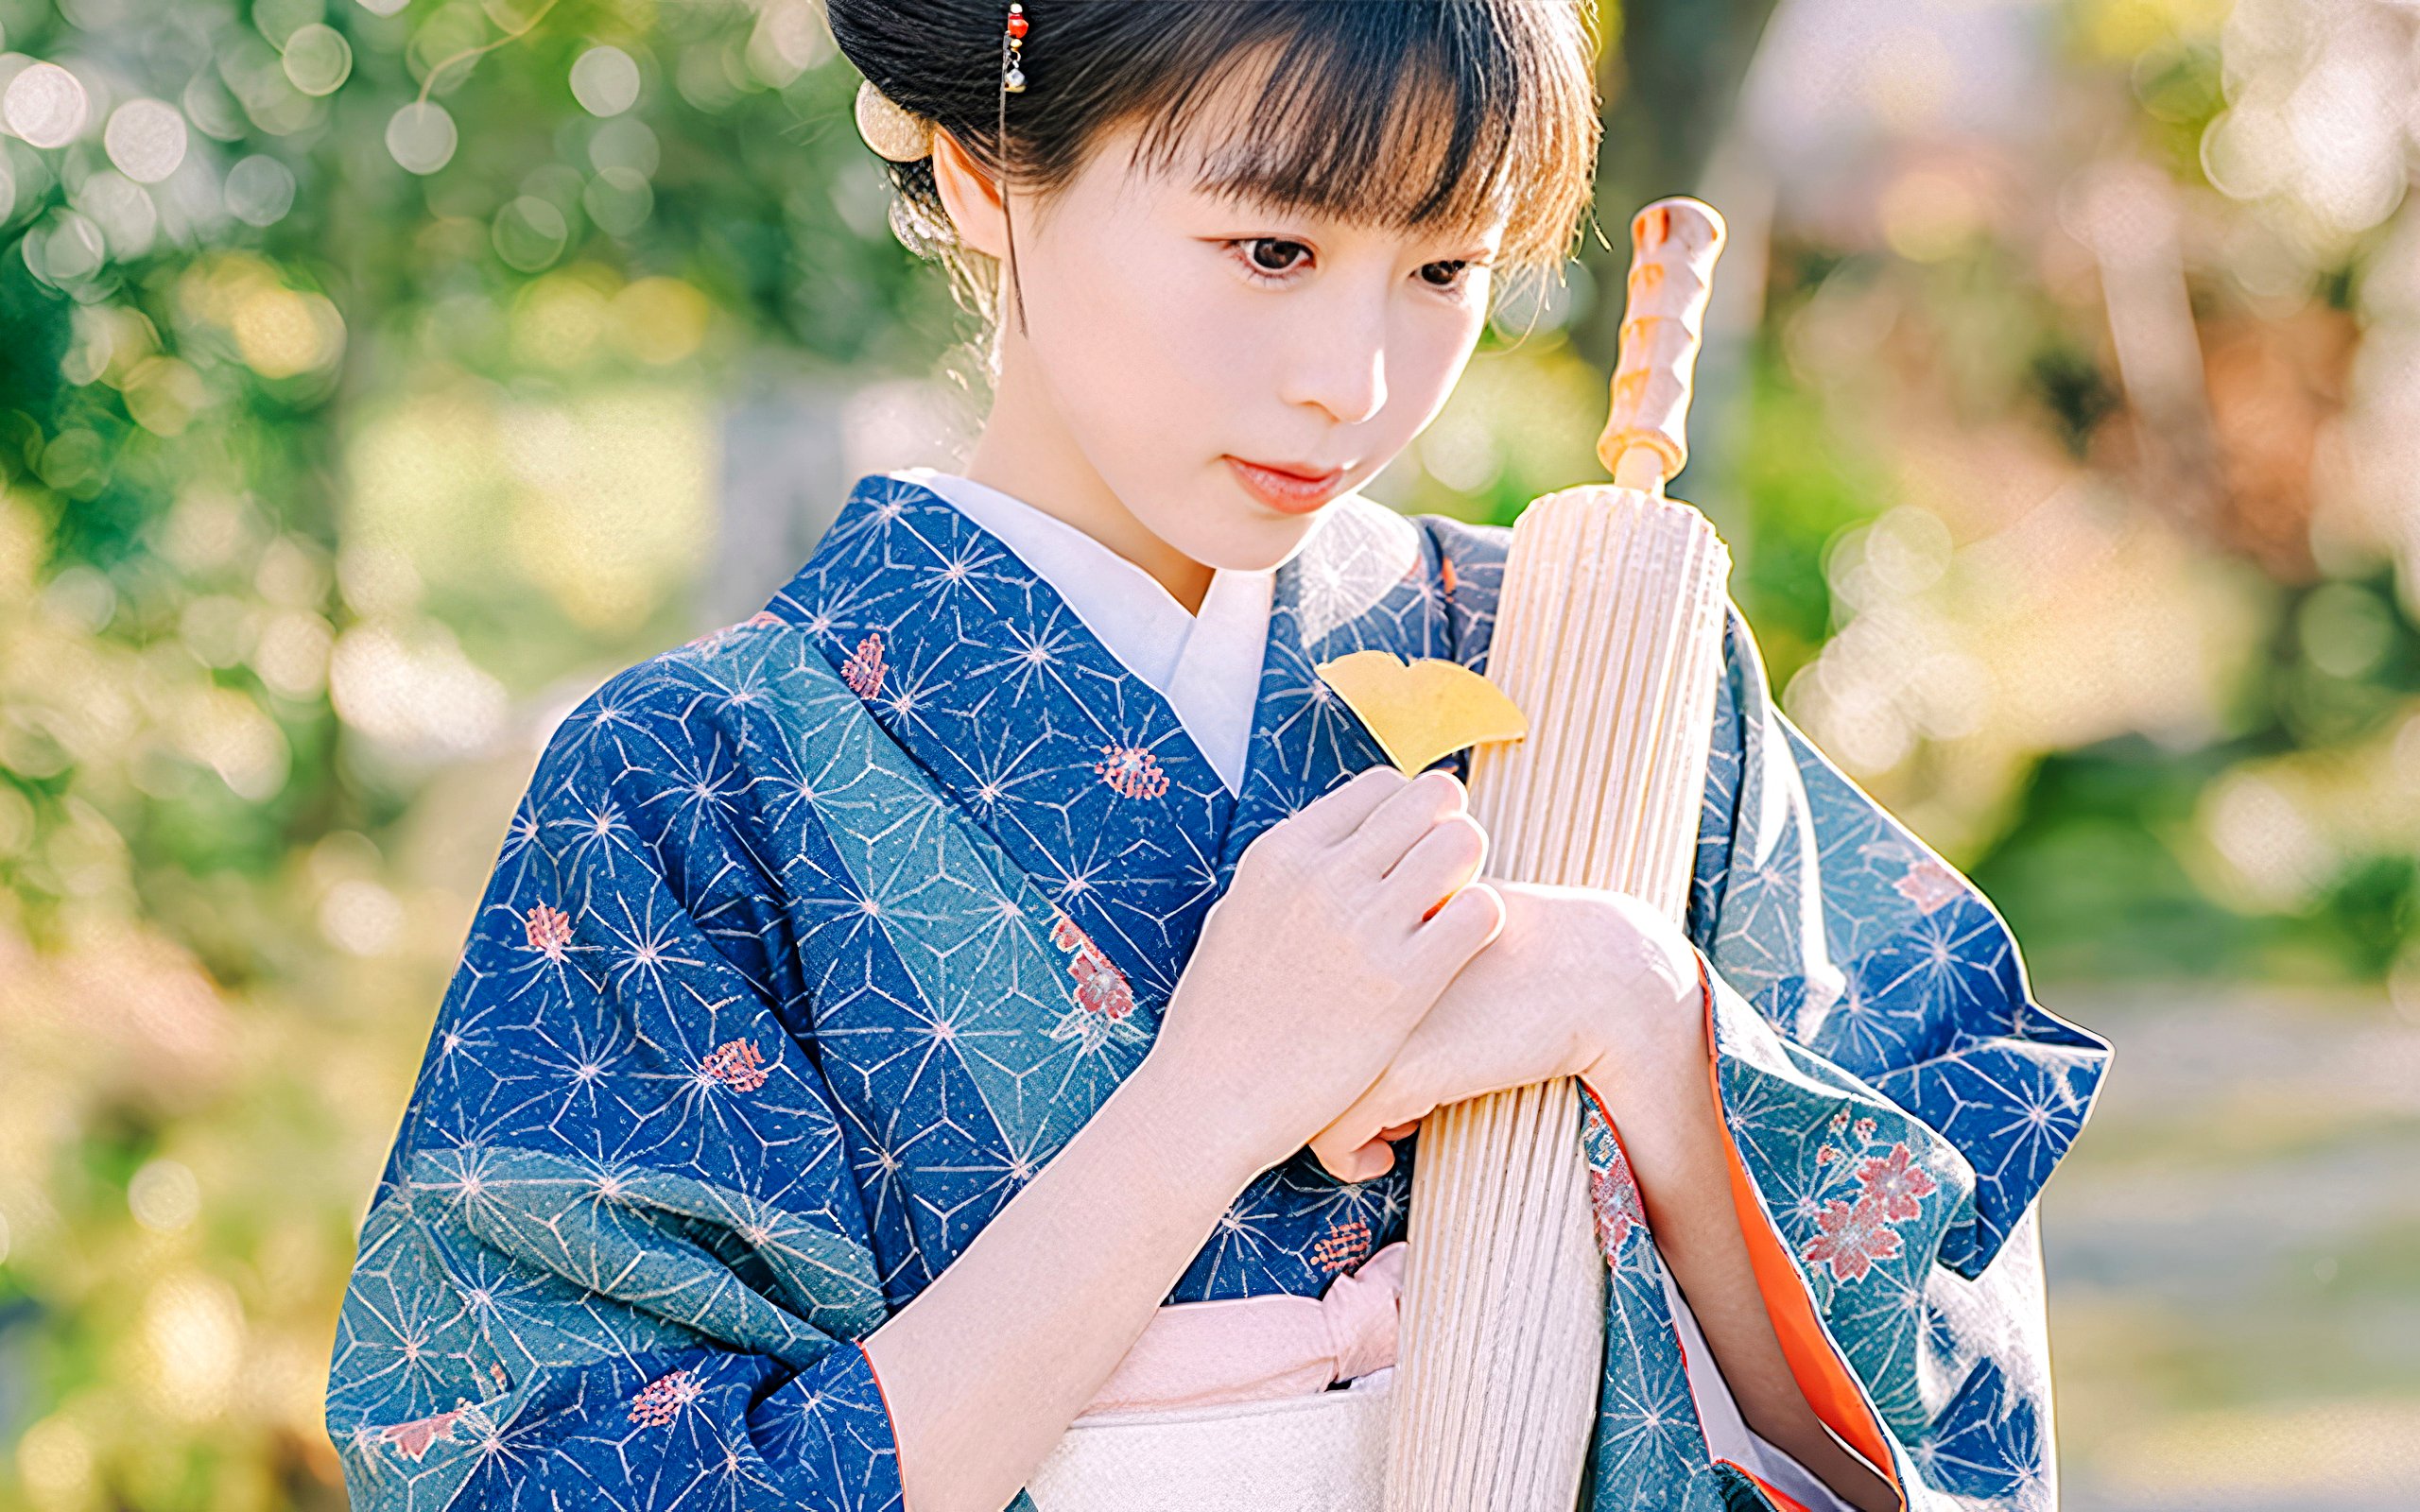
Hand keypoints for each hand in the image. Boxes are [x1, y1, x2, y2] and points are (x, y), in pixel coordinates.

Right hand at [1143, 768, 1506, 1183]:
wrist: (1208, 1102)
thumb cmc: (1220, 1020)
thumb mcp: (1237, 915)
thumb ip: (1292, 873)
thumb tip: (1340, 842)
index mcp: (1282, 851)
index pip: (1385, 783)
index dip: (1411, 815)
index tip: (1408, 855)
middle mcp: (1323, 875)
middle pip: (1434, 798)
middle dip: (1448, 831)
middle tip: (1441, 881)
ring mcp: (1362, 926)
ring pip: (1464, 844)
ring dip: (1469, 875)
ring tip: (1449, 916)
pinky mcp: (1400, 983)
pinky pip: (1480, 912)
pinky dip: (1481, 923)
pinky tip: (1458, 953)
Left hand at [1307, 881, 1702, 1181]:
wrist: (1583, 968)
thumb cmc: (1505, 951)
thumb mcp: (1425, 932)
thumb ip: (1375, 952)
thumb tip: (1328, 1004)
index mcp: (1343, 929)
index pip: (1276, 996)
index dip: (1291, 1043)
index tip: (1315, 1068)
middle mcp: (1341, 968)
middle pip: (1277, 1046)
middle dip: (1296, 1090)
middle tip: (1325, 1107)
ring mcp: (1363, 1017)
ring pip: (1300, 1094)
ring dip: (1321, 1126)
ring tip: (1361, 1135)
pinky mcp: (1397, 1067)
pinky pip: (1334, 1134)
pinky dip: (1350, 1156)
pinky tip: (1382, 1156)